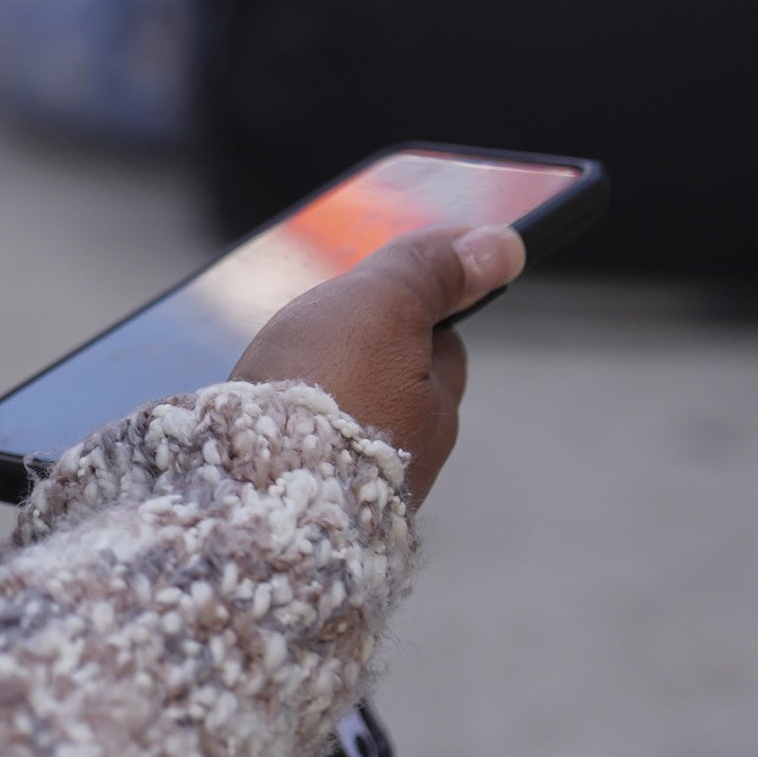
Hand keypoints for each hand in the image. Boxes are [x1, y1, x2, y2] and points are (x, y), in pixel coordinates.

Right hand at [234, 226, 512, 506]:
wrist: (258, 494)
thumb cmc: (325, 395)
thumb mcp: (384, 305)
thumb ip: (432, 272)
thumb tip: (504, 246)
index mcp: (438, 412)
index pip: (442, 348)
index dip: (415, 312)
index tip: (381, 295)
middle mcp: (407, 462)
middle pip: (392, 390)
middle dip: (359, 363)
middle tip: (312, 337)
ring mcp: (354, 493)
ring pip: (342, 429)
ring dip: (315, 404)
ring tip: (273, 384)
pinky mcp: (301, 510)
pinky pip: (298, 460)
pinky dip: (282, 438)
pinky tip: (253, 426)